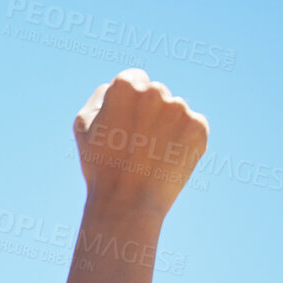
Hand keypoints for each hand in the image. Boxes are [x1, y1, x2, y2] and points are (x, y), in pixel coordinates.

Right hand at [73, 69, 208, 221]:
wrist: (127, 203)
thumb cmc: (100, 166)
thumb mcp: (83, 128)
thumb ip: (99, 97)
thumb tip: (113, 87)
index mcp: (126, 86)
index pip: (134, 79)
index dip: (127, 103)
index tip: (124, 124)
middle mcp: (156, 91)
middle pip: (156, 93)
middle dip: (149, 113)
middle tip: (135, 145)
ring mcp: (180, 109)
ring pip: (175, 111)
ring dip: (167, 127)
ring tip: (151, 156)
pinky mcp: (199, 127)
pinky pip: (192, 127)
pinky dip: (183, 141)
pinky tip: (167, 159)